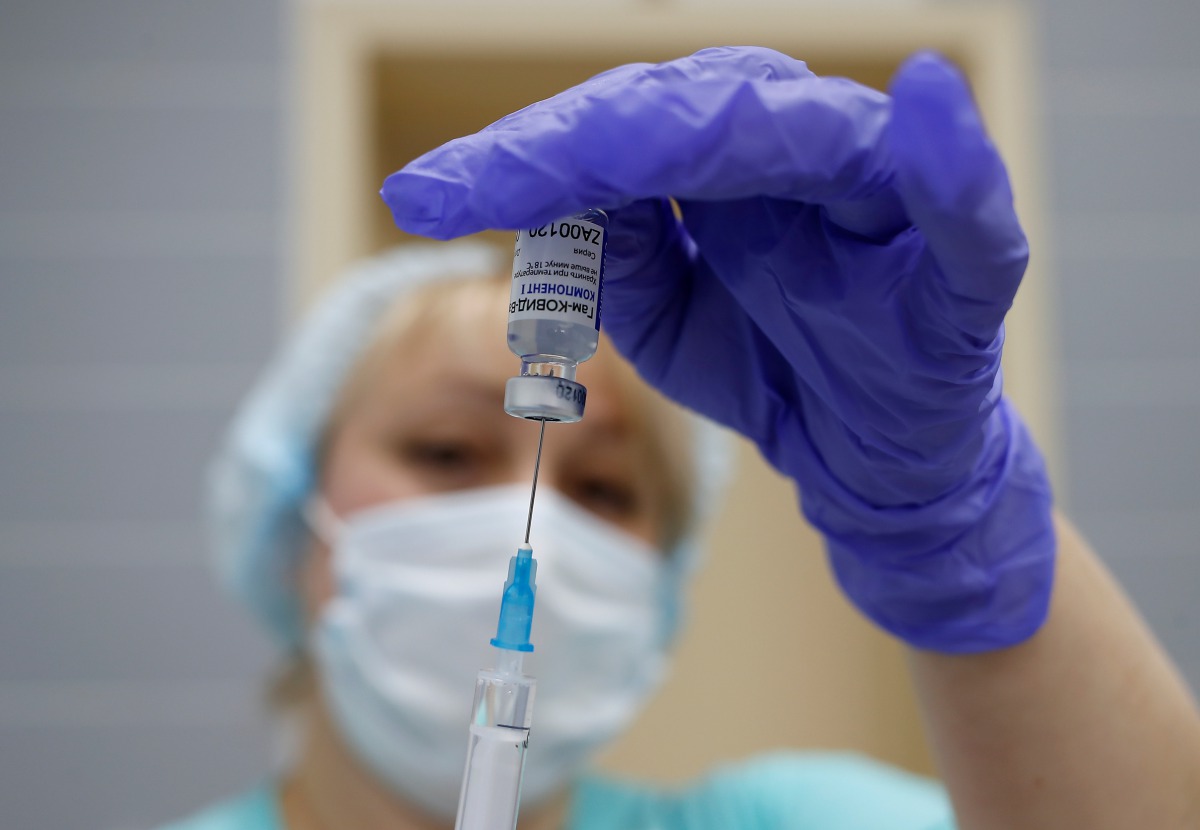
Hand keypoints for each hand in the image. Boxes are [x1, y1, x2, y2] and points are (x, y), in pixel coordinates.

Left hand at [381, 47, 1054, 652]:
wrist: (870, 463)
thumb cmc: (774, 368)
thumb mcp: (663, 318)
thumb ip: (616, 253)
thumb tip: (559, 195)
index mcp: (736, 166)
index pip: (628, 130)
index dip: (528, 154)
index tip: (420, 190)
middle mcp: (810, 160)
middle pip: (695, 111)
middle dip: (573, 145)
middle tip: (463, 181)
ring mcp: (888, 212)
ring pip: (806, 136)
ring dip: (705, 132)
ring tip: (586, 150)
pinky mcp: (961, 284)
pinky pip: (970, 222)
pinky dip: (956, 170)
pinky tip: (929, 109)